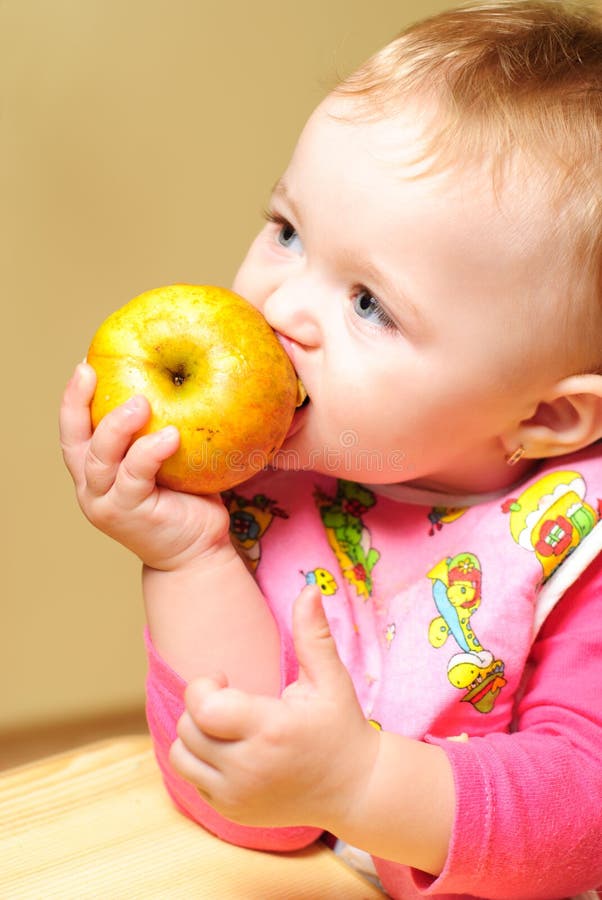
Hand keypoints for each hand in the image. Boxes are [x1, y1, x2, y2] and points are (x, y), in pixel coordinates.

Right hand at [59, 362, 230, 570]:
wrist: (198, 552)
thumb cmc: (188, 500)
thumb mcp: (170, 460)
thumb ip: (161, 429)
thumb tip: (183, 376)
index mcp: (96, 471)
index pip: (75, 430)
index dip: (73, 398)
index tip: (86, 364)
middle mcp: (93, 487)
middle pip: (75, 442)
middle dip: (79, 404)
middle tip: (97, 372)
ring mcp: (108, 503)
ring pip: (100, 459)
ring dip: (117, 427)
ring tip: (140, 403)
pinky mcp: (129, 515)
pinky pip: (136, 477)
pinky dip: (150, 453)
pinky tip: (170, 436)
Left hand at [169, 585, 379, 829]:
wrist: (354, 789)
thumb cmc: (340, 727)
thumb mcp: (331, 679)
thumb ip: (313, 634)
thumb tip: (309, 587)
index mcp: (270, 729)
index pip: (203, 707)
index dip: (204, 686)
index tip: (225, 680)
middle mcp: (248, 767)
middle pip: (188, 726)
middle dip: (201, 706)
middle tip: (230, 701)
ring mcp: (237, 795)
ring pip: (180, 754)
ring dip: (194, 734)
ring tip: (225, 726)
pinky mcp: (230, 811)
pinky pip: (190, 779)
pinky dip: (201, 761)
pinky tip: (230, 750)